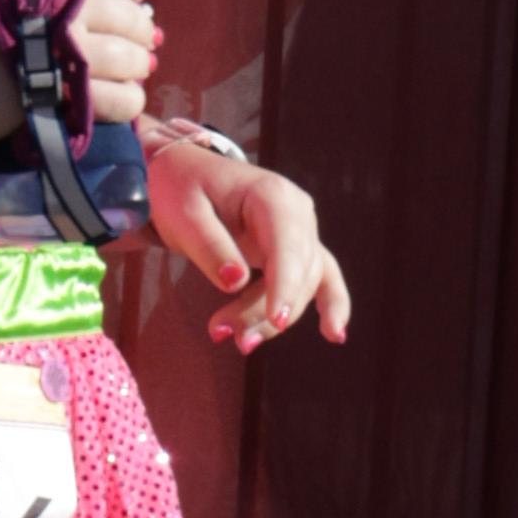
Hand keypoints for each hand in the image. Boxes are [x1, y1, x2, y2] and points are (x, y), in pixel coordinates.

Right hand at [73, 0, 158, 129]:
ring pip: (132, 59)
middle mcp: (64, 11)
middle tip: (135, 41)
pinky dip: (130, 100)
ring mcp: (68, 58)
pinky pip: (123, 100)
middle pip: (131, 18)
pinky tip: (121, 98)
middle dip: (140, 31)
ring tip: (131, 70)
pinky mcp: (68, 101)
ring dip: (137, 66)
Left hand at [146, 144, 347, 355]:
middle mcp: (297, 212)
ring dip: (271, 319)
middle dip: (263, 310)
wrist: (185, 175)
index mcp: (271, 195)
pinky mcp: (295, 250)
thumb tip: (236, 282)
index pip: (288, 245)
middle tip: (221, 333)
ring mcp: (300, 231)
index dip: (285, 284)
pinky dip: (330, 305)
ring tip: (236, 342)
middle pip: (295, 272)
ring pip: (302, 285)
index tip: (276, 318)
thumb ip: (210, 246)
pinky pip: (320, 279)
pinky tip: (335, 334)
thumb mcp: (184, 214)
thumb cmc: (182, 189)